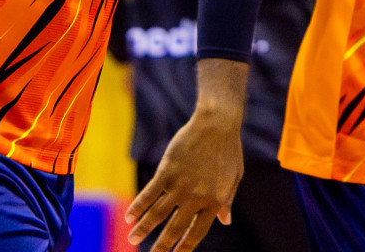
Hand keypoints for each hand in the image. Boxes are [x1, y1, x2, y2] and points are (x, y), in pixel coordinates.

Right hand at [125, 113, 243, 250]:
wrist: (216, 124)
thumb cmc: (228, 149)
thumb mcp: (234, 178)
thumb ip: (227, 201)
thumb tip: (226, 221)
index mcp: (214, 202)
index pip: (196, 232)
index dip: (185, 247)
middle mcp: (195, 198)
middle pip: (175, 229)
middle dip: (161, 246)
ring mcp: (180, 185)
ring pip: (158, 214)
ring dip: (144, 229)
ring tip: (131, 240)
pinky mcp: (167, 171)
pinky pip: (149, 193)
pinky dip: (138, 206)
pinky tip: (129, 217)